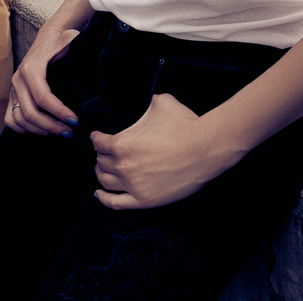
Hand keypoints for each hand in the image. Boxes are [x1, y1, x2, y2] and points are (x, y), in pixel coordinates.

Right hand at [9, 26, 78, 135]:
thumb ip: (73, 43)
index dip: (58, 112)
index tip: (75, 121)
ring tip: (60, 132)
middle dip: (52, 126)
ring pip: (20, 120)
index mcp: (30, 68)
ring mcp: (12, 90)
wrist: (44, 43)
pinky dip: (24, 129)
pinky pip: (10, 120)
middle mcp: (17, 80)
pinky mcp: (11, 97)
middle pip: (30, 113)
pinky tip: (42, 130)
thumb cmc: (58, 44)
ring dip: (41, 131)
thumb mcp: (67, 39)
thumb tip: (79, 50)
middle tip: (70, 132)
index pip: (42, 97)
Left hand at [90, 93, 244, 210]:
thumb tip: (147, 98)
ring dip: (102, 174)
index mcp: (120, 143)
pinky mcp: (144, 200)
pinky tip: (99, 194)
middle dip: (101, 156)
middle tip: (105, 153)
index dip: (97, 138)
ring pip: (105, 182)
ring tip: (104, 170)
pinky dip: (103, 199)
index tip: (98, 137)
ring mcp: (132, 185)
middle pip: (100, 162)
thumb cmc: (184, 124)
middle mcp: (122, 166)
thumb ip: (146, 102)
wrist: (205, 148)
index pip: (98, 142)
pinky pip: (115, 203)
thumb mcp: (160, 102)